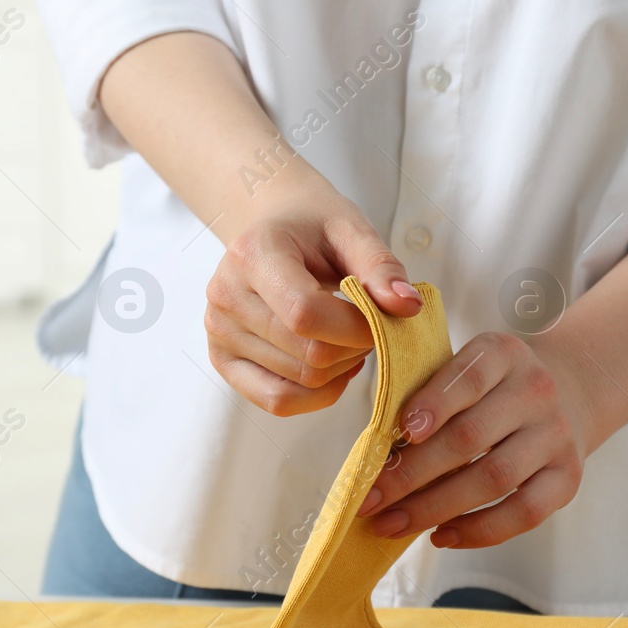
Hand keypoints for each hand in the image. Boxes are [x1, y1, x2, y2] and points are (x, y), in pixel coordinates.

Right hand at [205, 176, 421, 415]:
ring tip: (348, 340)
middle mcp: (226, 296)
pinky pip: (276, 401)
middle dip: (354, 350)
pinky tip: (333, 368)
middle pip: (306, 355)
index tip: (383, 319)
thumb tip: (408, 308)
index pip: (305, 315)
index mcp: (252, 255)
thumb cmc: (312, 226)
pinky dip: (316, 394)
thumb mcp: (352, 230)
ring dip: (340, 370)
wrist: (269, 225)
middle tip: (369, 328)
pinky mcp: (223, 360)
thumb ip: (381, 268)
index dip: (356, 329)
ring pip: (298, 382)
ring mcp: (219, 333)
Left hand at [357, 332, 592, 548]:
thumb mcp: (469, 369)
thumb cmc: (494, 387)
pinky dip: (479, 530)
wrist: (572, 391)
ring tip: (394, 523)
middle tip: (371, 498)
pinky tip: (441, 535)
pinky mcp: (568, 476)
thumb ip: (431, 397)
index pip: (469, 378)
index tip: (401, 431)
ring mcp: (556, 436)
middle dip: (413, 473)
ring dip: (436, 507)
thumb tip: (378, 457)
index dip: (435, 404)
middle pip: (471, 437)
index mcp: (504, 354)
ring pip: (494, 478)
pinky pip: (525, 512)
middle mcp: (536, 391)